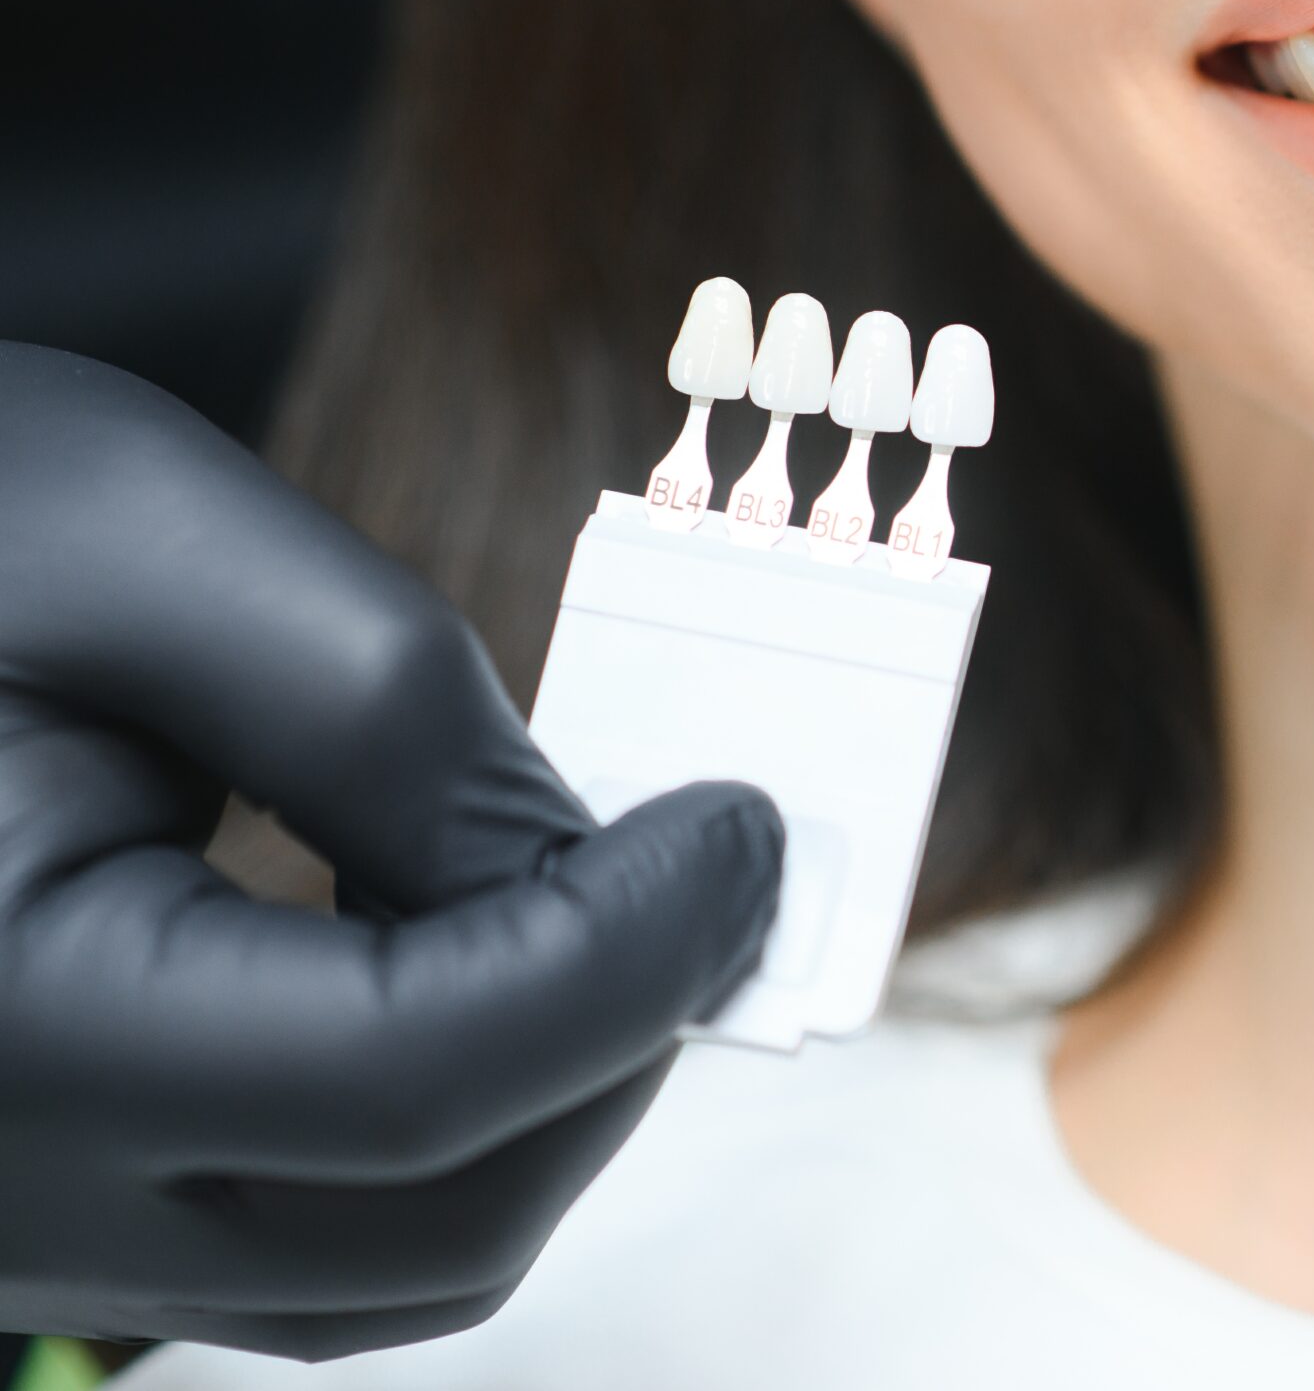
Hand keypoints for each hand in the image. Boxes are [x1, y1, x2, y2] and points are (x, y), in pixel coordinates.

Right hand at [0, 345, 782, 1358]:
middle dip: (619, 1042)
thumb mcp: (132, 539)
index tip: (745, 828)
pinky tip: (482, 958)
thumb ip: (387, 710)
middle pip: (438, 1226)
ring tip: (613, 905)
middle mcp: (0, 1189)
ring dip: (551, 1097)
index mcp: (1, 1027)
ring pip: (390, 1268)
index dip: (633, 956)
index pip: (420, 1080)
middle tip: (713, 869)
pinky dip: (448, 1123)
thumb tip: (587, 864)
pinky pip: (308, 1241)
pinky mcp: (52, 1198)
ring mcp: (21, 1224)